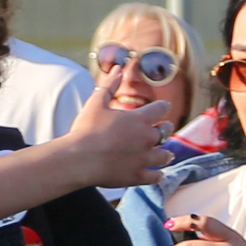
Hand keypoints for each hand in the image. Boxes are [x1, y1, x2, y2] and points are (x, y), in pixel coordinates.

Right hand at [56, 69, 178, 189]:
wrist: (79, 159)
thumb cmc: (86, 129)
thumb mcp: (96, 102)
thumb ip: (110, 85)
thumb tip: (118, 68)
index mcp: (140, 118)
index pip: (161, 108)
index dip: (162, 107)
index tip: (162, 108)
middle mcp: (147, 138)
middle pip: (166, 131)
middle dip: (165, 129)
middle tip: (164, 129)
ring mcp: (144, 159)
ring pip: (165, 155)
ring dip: (165, 153)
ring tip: (165, 154)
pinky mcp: (138, 176)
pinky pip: (156, 176)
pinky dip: (157, 175)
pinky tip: (156, 174)